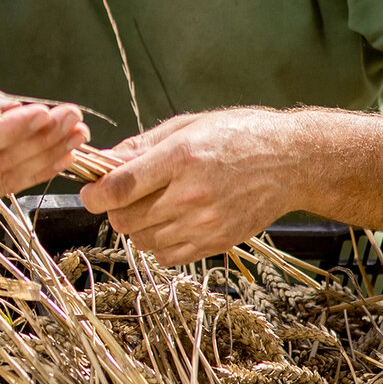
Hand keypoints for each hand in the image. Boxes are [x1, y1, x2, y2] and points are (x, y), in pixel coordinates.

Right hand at [0, 68, 87, 205]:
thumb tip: (21, 109)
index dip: (12, 129)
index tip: (45, 112)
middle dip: (41, 140)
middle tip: (73, 118)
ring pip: (3, 179)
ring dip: (46, 157)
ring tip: (76, 136)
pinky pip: (0, 187)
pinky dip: (33, 172)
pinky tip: (60, 156)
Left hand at [81, 109, 295, 262]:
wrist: (291, 162)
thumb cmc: (240, 135)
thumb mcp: (189, 126)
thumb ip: (143, 146)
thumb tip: (104, 161)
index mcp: (181, 157)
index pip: (120, 187)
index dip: (95, 194)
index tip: (91, 192)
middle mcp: (191, 194)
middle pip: (125, 219)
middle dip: (115, 209)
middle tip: (125, 196)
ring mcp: (205, 223)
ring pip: (142, 241)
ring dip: (137, 228)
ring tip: (153, 207)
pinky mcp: (216, 243)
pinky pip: (167, 256)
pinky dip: (158, 244)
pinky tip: (170, 223)